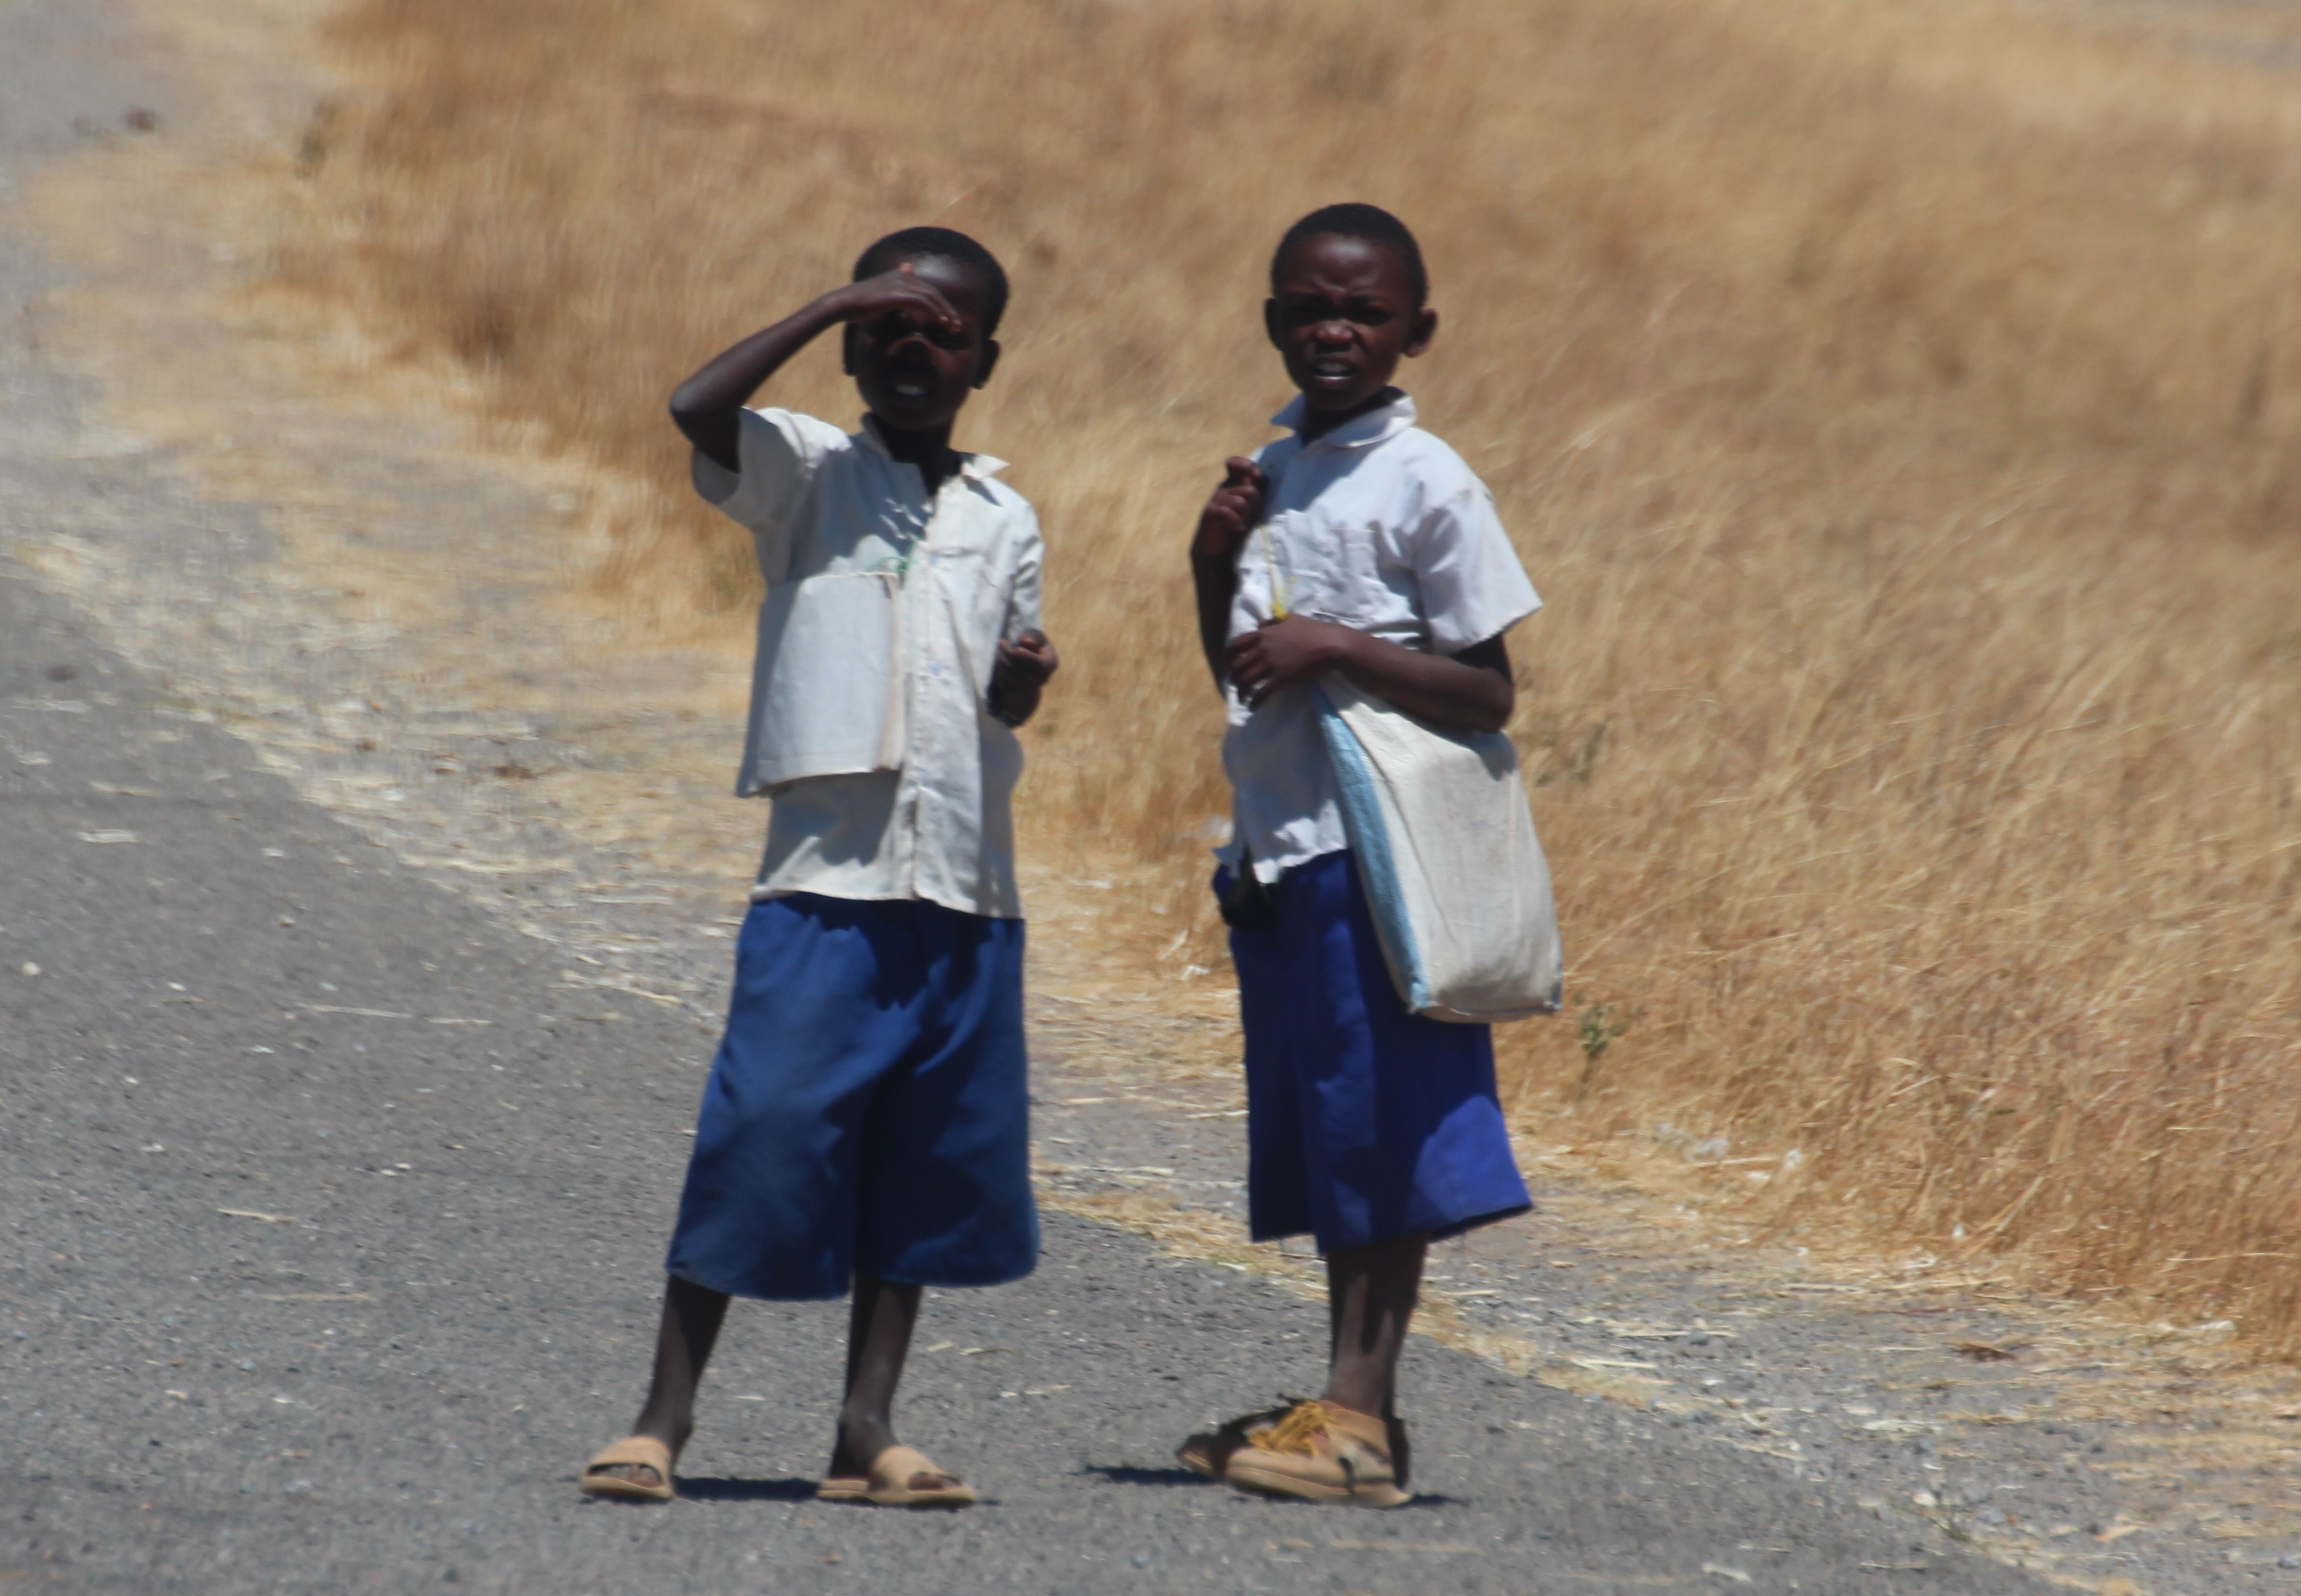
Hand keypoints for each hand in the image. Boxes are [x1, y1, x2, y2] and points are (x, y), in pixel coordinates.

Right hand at [826, 262, 963, 333]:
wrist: (844, 303)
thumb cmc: (859, 303)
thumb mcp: (880, 296)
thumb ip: (895, 294)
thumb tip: (903, 297)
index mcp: (900, 274)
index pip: (928, 289)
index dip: (941, 304)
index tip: (949, 320)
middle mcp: (903, 275)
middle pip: (933, 292)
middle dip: (947, 309)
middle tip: (957, 325)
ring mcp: (901, 283)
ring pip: (931, 297)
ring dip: (945, 312)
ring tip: (953, 326)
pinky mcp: (897, 294)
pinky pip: (922, 303)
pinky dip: (934, 312)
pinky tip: (941, 322)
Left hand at [988, 629, 1057, 725]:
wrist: (1029, 662)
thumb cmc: (1034, 644)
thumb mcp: (1035, 635)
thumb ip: (1032, 635)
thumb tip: (1025, 641)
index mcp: (1051, 663)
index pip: (1041, 665)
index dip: (1028, 659)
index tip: (1016, 650)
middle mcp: (1043, 678)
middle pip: (1024, 670)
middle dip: (1009, 655)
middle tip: (1001, 642)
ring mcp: (1031, 687)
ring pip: (1012, 677)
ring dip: (1002, 662)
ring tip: (999, 650)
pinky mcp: (1019, 692)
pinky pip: (1006, 683)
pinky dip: (1000, 672)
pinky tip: (1000, 662)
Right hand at [1192, 457, 1267, 562]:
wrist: (1215, 547)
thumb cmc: (1235, 524)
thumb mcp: (1249, 505)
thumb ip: (1257, 490)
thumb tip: (1266, 478)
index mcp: (1233, 483)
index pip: (1236, 463)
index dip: (1248, 466)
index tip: (1256, 477)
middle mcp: (1223, 488)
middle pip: (1250, 490)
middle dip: (1256, 505)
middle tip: (1251, 516)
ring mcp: (1215, 499)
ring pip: (1240, 502)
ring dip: (1246, 516)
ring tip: (1243, 524)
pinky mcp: (1210, 513)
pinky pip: (1227, 512)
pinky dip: (1236, 522)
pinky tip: (1237, 528)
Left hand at [1226, 616, 1358, 709]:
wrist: (1329, 644)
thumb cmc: (1313, 630)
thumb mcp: (1290, 618)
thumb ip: (1273, 621)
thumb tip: (1261, 624)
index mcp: (1262, 635)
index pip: (1234, 646)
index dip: (1228, 657)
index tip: (1230, 665)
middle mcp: (1262, 650)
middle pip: (1237, 667)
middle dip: (1233, 678)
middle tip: (1236, 684)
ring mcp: (1271, 665)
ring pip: (1246, 682)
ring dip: (1241, 693)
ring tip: (1243, 699)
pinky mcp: (1281, 679)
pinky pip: (1261, 694)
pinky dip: (1254, 703)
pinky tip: (1253, 708)